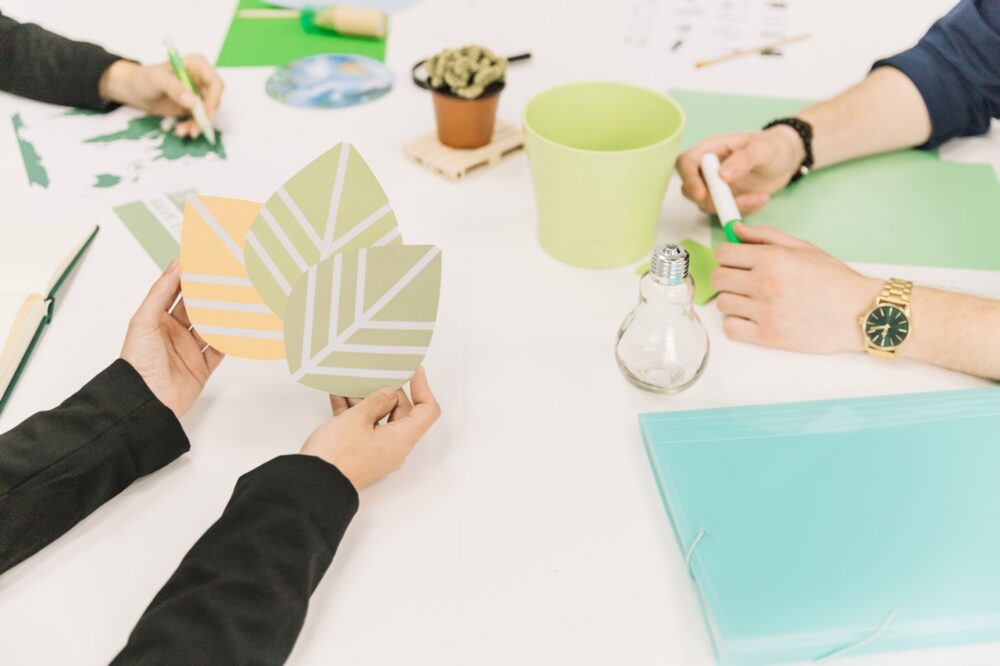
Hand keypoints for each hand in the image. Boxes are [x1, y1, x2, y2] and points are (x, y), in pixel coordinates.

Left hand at [98, 57, 223, 138]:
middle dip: (205, 117)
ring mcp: (197, 94)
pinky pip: (198, 119)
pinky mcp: (192, 107)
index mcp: (197, 66)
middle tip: (196, 129)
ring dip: (197, 125)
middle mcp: (201, 79)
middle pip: (213, 101)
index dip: (213, 100)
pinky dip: (191, 127)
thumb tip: (192, 101)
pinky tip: (181, 130)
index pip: (215, 83)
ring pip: (207, 113)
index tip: (205, 114)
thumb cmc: (143, 78)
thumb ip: (174, 88)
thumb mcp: (157, 79)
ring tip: (184, 132)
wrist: (133, 89)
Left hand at [121, 260, 223, 416]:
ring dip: (223, 315)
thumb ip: (160, 292)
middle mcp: (174, 334)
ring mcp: (189, 351)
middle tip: (228, 278)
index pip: (176, 293)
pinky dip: (230, 339)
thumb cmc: (138, 363)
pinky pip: (220, 349)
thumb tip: (176, 265)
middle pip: (197, 309)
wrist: (146, 401)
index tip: (205, 263)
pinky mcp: (202, 368)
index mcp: (157, 321)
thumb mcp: (144, 321)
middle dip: (211, 294)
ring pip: (211, 327)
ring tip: (238, 298)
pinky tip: (239, 327)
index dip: (190, 278)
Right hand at [301, 368, 440, 490]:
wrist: (311, 485)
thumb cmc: (337, 455)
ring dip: (365, 400)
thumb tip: (390, 394)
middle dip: (387, 391)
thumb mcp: (358, 418)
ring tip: (351, 381)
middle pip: (401, 412)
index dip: (422, 388)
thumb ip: (377, 401)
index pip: (426, 411)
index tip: (412, 371)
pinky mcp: (357, 452)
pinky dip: (352, 411)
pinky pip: (361, 427)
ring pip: (378, 418)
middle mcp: (393, 447)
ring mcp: (375, 450)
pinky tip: (339, 395)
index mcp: (401, 440)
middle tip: (373, 372)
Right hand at [675, 126, 804, 215]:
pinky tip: (761, 200)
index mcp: (712, 149)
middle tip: (735, 201)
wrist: (788, 160)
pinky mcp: (726, 199)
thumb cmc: (774, 146)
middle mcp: (709, 168)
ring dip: (730, 207)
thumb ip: (743, 160)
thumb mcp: (762, 149)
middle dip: (710, 200)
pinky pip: (724, 212)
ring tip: (760, 198)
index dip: (689, 179)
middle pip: (690, 188)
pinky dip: (741, 211)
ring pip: (706, 204)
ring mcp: (716, 186)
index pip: (686, 162)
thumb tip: (722, 175)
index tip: (702, 194)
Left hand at [711, 223, 881, 353]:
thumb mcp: (802, 248)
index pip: (723, 254)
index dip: (728, 256)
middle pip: (718, 278)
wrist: (859, 313)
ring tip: (754, 300)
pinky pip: (731, 328)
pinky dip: (737, 324)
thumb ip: (765, 236)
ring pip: (722, 303)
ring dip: (734, 301)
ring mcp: (765, 311)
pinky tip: (753, 317)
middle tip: (744, 280)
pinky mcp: (768, 336)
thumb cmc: (833, 280)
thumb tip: (735, 229)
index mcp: (772, 259)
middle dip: (728, 277)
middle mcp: (765, 284)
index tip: (736, 261)